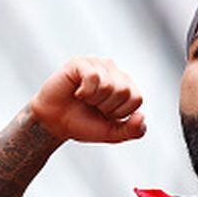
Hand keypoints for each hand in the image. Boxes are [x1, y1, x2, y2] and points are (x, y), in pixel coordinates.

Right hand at [30, 56, 146, 142]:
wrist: (55, 124)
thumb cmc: (84, 124)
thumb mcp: (113, 134)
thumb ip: (133, 131)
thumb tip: (142, 117)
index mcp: (126, 86)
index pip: (136, 98)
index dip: (119, 113)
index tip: (105, 114)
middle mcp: (114, 72)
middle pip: (124, 91)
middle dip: (106, 107)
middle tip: (93, 107)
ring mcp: (97, 64)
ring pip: (108, 85)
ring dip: (94, 100)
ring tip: (84, 99)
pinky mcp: (80, 62)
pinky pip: (92, 78)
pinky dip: (84, 92)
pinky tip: (77, 92)